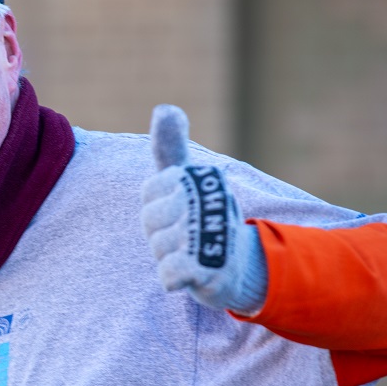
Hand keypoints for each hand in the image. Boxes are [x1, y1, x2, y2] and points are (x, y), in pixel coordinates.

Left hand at [140, 105, 266, 312]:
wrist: (236, 267)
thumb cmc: (204, 218)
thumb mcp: (186, 179)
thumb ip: (170, 147)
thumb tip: (165, 108)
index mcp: (201, 177)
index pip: (150, 190)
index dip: (158, 205)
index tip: (179, 209)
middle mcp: (207, 201)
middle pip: (150, 220)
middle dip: (162, 232)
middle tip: (187, 235)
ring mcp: (208, 235)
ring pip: (158, 247)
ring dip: (170, 255)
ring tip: (193, 252)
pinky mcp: (208, 269)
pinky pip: (169, 273)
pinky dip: (174, 277)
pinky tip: (190, 272)